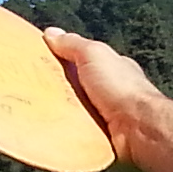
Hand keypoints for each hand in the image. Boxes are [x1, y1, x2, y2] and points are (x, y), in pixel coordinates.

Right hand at [41, 28, 169, 161]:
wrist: (138, 130)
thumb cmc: (121, 89)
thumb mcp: (94, 54)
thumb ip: (73, 44)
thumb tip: (51, 32)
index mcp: (111, 69)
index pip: (82, 61)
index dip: (61, 60)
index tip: (38, 62)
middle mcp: (110, 93)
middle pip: (75, 89)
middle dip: (57, 90)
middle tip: (34, 90)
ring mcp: (107, 117)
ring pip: (75, 113)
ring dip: (60, 113)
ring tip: (39, 112)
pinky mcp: (102, 139)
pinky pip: (78, 134)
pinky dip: (67, 133)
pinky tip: (54, 131)